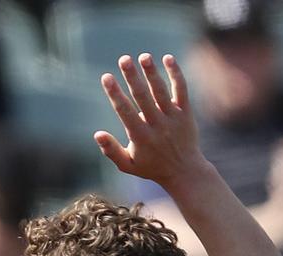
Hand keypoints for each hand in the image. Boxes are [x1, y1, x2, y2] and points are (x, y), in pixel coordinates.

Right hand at [95, 54, 207, 188]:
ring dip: (152, 72)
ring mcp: (173, 117)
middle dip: (132, 77)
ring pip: (161, 91)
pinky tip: (168, 58)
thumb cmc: (151, 167)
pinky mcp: (186, 112)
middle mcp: (157, 125)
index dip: (115, 93)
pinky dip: (175, 74)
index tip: (106, 77)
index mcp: (140, 136)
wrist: (184, 171)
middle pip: (142, 96)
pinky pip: (181, 89)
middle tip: (123, 59)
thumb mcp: (127, 165)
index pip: (125, 111)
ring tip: (143, 56)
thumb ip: (111, 150)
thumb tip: (97, 134)